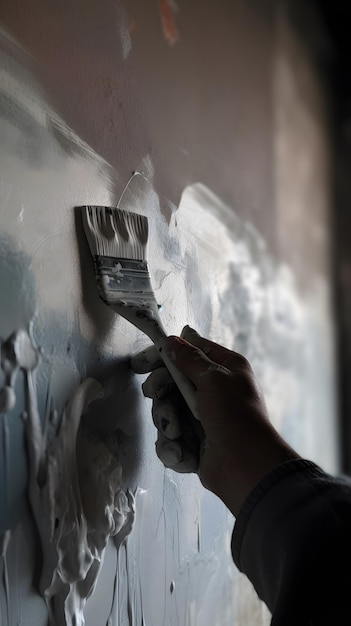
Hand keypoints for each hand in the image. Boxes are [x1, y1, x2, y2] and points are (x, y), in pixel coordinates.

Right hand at [131, 326, 299, 515]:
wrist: (245, 468)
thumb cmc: (235, 416)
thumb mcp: (213, 379)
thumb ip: (189, 359)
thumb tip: (173, 339)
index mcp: (224, 369)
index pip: (188, 352)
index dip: (163, 356)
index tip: (140, 363)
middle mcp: (214, 390)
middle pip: (172, 383)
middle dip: (162, 392)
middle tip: (156, 395)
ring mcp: (202, 418)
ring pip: (168, 412)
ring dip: (169, 422)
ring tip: (177, 433)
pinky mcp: (194, 442)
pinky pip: (171, 439)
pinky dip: (174, 447)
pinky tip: (182, 452)